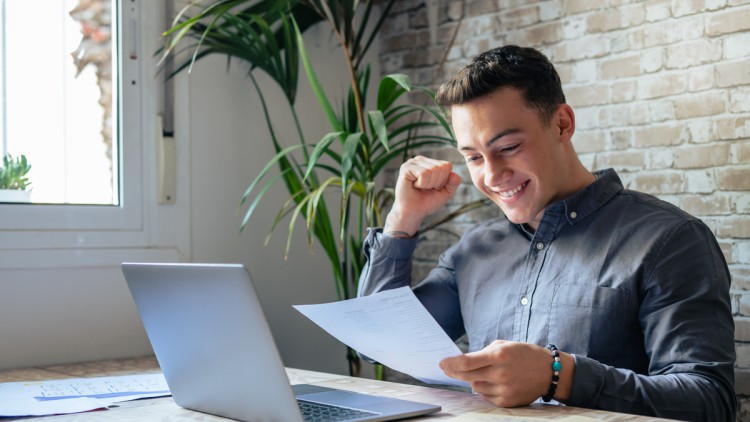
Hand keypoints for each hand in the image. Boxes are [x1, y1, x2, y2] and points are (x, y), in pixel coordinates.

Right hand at [384, 156, 461, 235]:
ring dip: (429, 184)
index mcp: (430, 163)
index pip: (447, 165)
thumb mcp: (445, 193)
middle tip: (426, 189)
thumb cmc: (427, 202)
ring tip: (420, 188)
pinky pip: (424, 173)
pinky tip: (414, 186)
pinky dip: (422, 184)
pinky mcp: (406, 168)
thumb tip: (455, 175)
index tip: (434, 188)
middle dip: (436, 183)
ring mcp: (412, 162)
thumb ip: (453, 183)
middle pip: (441, 167)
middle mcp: (421, 160)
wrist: (412, 212)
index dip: (444, 180)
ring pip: (433, 170)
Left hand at [440, 340, 573, 406]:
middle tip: (446, 369)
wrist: (549, 372)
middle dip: (454, 372)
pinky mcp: (506, 402)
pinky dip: (484, 389)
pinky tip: (493, 382)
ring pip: (475, 387)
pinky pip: (485, 396)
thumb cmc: (524, 354)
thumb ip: (483, 353)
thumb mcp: (504, 345)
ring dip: (473, 380)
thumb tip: (462, 362)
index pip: (466, 362)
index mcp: (498, 356)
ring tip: (485, 373)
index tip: (442, 363)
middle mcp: (500, 374)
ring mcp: (503, 390)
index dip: (450, 363)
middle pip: (466, 376)